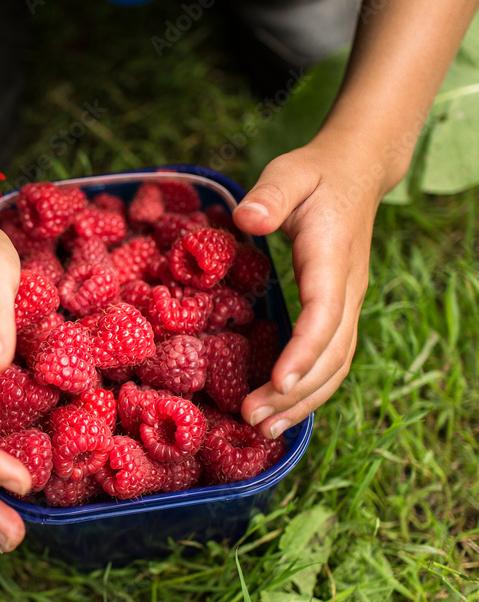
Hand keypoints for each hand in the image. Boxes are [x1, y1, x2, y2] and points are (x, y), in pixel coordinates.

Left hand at [232, 136, 383, 438]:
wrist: (354, 172)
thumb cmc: (314, 174)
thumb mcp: (289, 173)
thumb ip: (270, 195)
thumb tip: (247, 219)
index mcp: (332, 261)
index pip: (324, 315)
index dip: (302, 352)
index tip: (277, 383)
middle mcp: (347, 292)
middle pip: (331, 355)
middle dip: (294, 393)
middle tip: (250, 419)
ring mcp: (347, 305)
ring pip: (335, 366)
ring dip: (302, 402)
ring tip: (262, 430)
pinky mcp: (338, 312)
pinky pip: (330, 360)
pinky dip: (308, 391)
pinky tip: (280, 411)